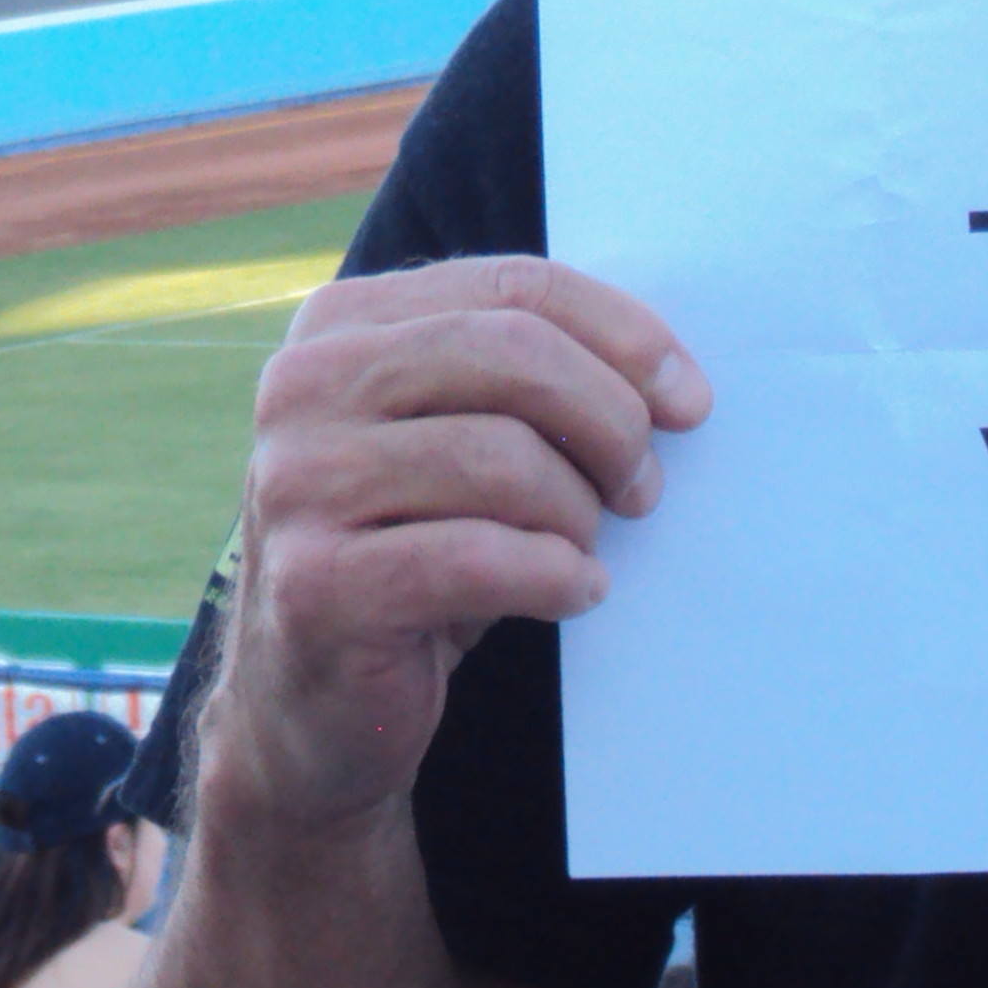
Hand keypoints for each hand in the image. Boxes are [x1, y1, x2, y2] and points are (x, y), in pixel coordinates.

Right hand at [206, 257, 710, 830]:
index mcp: (340, 324)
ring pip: (500, 459)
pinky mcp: (315, 582)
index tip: (688, 399)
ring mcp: (299, 483)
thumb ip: (520, 380)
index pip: (514, 287)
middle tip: (643, 488)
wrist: (310, 701)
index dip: (622, 335)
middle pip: (512, 352)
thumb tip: (669, 379)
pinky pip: (479, 559)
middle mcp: (303, 385)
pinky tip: (572, 593)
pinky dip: (553, 577)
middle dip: (610, 420)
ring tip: (583, 549)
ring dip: (577, 513)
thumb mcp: (453, 439)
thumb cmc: (411, 552)